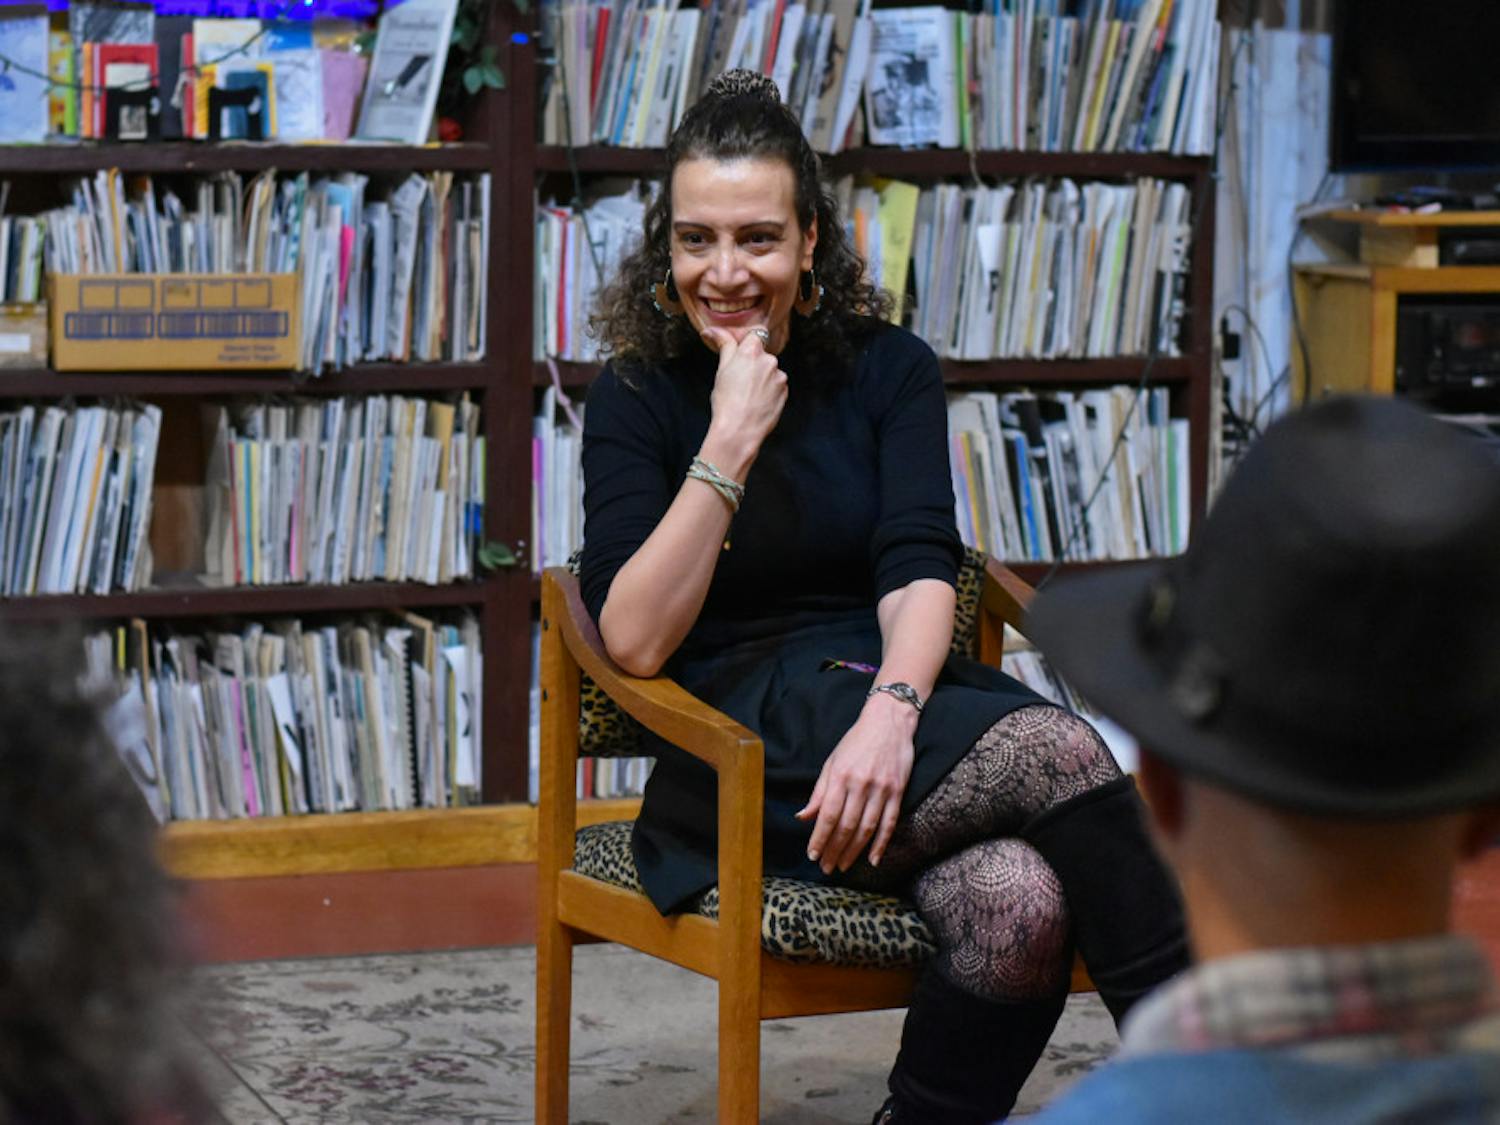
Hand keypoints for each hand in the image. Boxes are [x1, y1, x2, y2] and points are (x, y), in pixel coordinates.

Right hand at [700, 327, 786, 471]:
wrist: (739, 430)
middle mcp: (770, 360)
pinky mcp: (785, 392)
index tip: (739, 355)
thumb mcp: (721, 370)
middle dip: (752, 364)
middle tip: (738, 381)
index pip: (754, 335)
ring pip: (769, 371)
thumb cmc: (726, 401)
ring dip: (761, 378)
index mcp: (752, 351)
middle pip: (762, 354)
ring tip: (747, 395)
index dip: (747, 344)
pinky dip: (768, 390)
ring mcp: (780, 377)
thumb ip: (724, 345)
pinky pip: (776, 385)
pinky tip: (756, 402)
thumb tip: (712, 330)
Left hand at [796, 699, 915, 873]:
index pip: (828, 815)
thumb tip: (804, 817)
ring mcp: (882, 789)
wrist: (889, 721)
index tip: (812, 855)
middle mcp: (861, 784)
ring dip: (854, 851)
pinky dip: (881, 843)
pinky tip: (873, 859)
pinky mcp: (898, 791)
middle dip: (834, 850)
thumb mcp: (833, 761)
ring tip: (843, 865)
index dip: (819, 838)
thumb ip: (819, 792)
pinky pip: (889, 823)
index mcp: (841, 776)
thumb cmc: (856, 741)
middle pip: (846, 826)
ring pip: (867, 828)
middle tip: (826, 867)